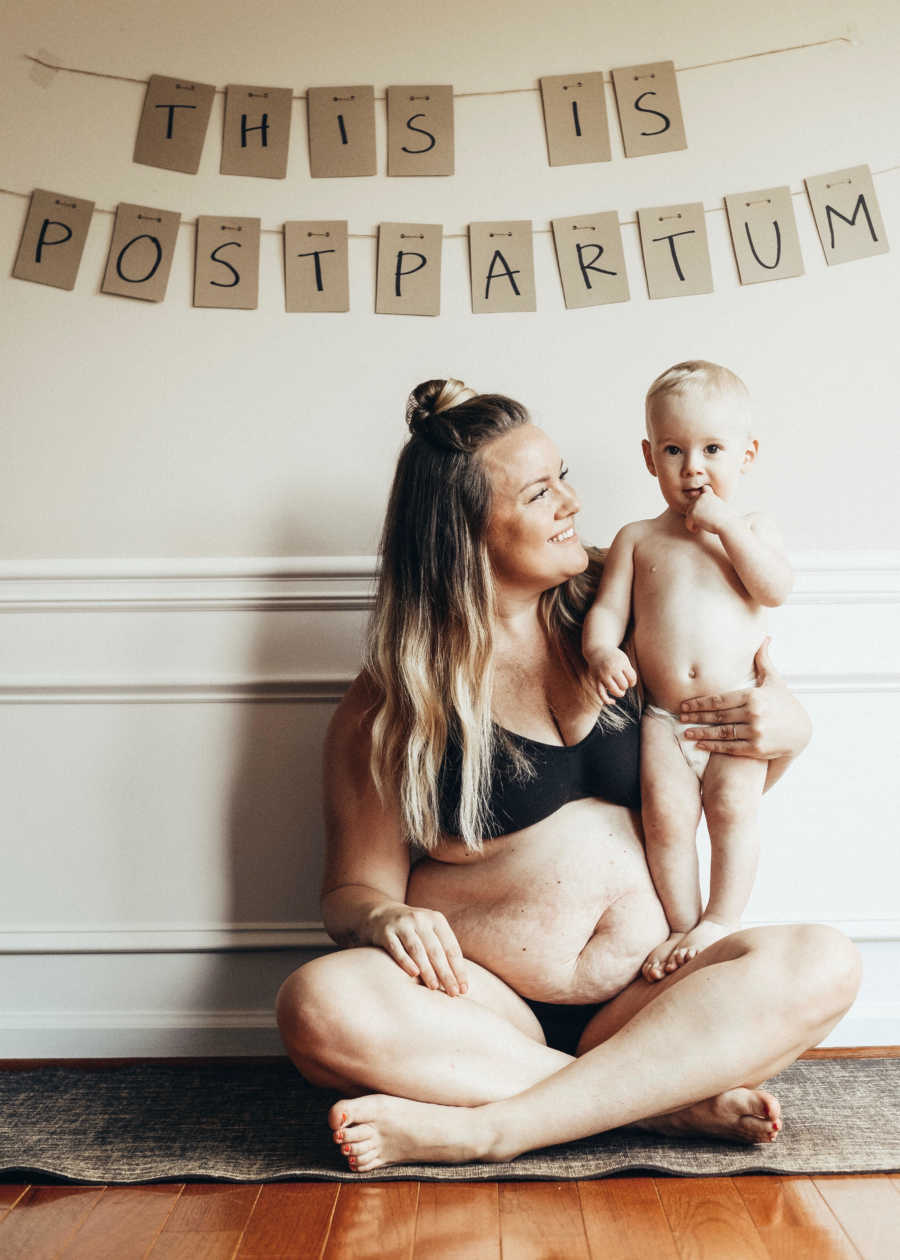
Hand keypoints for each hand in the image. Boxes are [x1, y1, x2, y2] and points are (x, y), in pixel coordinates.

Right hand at [367, 903, 468, 995]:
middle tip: (453, 993)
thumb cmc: (413, 930)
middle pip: (436, 951)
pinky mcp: (386, 932)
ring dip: (428, 970)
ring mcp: (403, 925)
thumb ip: (443, 949)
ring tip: (435, 987)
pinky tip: (414, 974)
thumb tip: (459, 980)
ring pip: (417, 950)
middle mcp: (421, 920)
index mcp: (437, 920)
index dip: (459, 969)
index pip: (451, 948)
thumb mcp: (430, 931)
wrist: (381, 913)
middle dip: (446, 974)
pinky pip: (397, 949)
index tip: (463, 989)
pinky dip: (406, 961)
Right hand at [586, 646, 637, 705]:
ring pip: (614, 690)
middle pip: (624, 685)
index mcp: (621, 663)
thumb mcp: (624, 660)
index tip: (630, 680)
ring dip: (619, 693)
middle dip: (625, 686)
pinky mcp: (596, 680)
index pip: (632, 678)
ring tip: (620, 691)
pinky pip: (601, 694)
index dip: (633, 682)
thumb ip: (629, 672)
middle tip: (623, 682)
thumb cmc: (614, 657)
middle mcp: (611, 669)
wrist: (597, 651)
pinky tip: (613, 702)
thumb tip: (630, 686)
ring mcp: (603, 675)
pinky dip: (607, 700)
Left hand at [679, 638, 811, 758]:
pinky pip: (730, 747)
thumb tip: (764, 638)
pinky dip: (713, 746)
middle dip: (696, 716)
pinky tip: (700, 744)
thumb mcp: (775, 681)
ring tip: (685, 733)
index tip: (685, 704)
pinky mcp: (756, 748)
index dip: (700, 702)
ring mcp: (755, 732)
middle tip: (680, 717)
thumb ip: (764, 661)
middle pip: (718, 715)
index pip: (720, 699)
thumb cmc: (785, 704)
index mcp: (754, 696)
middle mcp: (754, 714)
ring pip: (721, 732)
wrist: (802, 732)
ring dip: (701, 732)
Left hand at [684, 485, 735, 534]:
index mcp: (708, 494)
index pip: (701, 491)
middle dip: (695, 513)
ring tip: (700, 526)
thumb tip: (706, 508)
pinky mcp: (692, 513)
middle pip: (692, 504)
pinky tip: (697, 530)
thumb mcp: (722, 506)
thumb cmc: (728, 518)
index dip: (699, 499)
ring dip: (692, 521)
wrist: (728, 524)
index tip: (702, 509)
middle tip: (702, 522)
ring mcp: (696, 504)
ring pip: (688, 513)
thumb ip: (712, 504)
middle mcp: (701, 497)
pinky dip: (690, 527)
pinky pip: (687, 521)